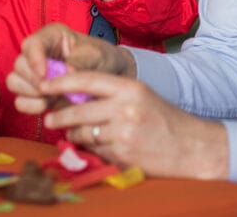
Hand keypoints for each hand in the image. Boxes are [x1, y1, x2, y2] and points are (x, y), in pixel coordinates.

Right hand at [5, 23, 135, 115]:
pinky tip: (48, 106)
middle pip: (19, 64)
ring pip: (14, 82)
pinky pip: (20, 100)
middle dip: (33, 81)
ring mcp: (34, 73)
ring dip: (30, 94)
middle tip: (51, 90)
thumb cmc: (102, 59)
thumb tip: (67, 73)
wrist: (110, 76)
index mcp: (51, 37)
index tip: (44, 74)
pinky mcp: (34, 93)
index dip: (34, 59)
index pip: (32, 44)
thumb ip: (80, 63)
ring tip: (51, 99)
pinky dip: (31, 106)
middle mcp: (38, 53)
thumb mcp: (95, 56)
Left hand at [31, 69, 228, 180]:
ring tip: (75, 134)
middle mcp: (125, 108)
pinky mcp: (123, 155)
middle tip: (50, 118)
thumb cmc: (163, 119)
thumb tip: (73, 95)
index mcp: (129, 88)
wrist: (192, 147)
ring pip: (84, 133)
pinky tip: (100, 146)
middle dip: (60, 116)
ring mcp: (123, 134)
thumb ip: (110, 93)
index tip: (43, 85)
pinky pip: (95, 151)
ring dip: (75, 135)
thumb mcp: (140, 96)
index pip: (87, 80)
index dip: (61, 81)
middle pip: (78, 110)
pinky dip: (92, 149)